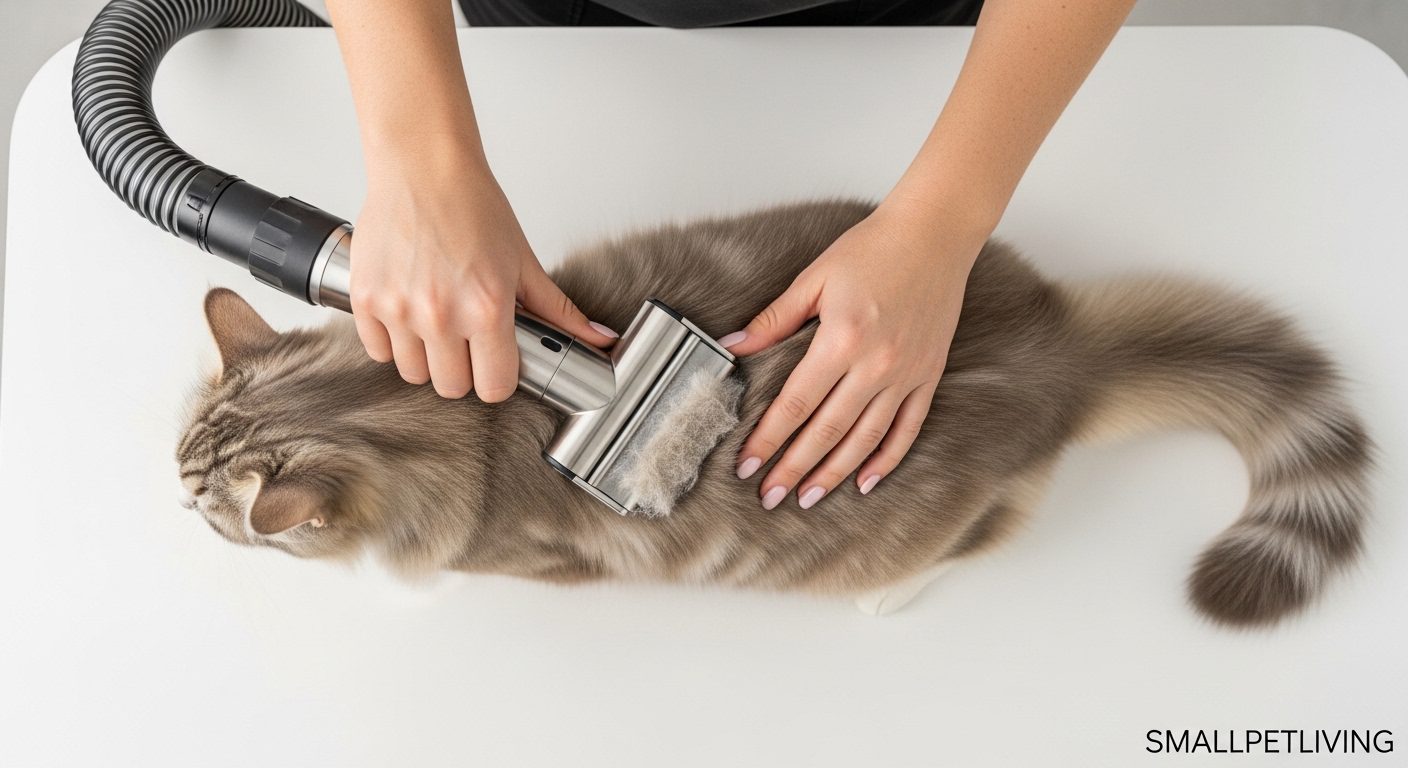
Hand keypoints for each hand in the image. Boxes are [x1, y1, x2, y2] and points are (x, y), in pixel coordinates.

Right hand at [349, 141, 616, 399]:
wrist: (423, 167)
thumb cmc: (472, 206)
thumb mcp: (523, 261)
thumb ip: (558, 311)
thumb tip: (599, 340)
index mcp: (487, 309)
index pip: (494, 387)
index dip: (498, 378)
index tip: (495, 363)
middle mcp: (440, 314)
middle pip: (451, 388)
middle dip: (463, 371)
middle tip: (466, 339)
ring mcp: (398, 309)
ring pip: (412, 374)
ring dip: (426, 357)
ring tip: (436, 320)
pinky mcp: (366, 300)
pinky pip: (378, 351)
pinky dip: (392, 340)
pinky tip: (407, 311)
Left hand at [720, 200, 981, 508]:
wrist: (934, 234)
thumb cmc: (872, 249)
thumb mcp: (814, 279)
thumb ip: (773, 320)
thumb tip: (732, 348)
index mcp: (841, 339)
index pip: (795, 404)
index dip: (768, 439)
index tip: (747, 466)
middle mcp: (875, 364)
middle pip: (827, 431)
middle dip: (794, 469)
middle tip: (770, 498)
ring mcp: (906, 374)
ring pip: (865, 438)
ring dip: (834, 473)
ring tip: (809, 498)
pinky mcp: (929, 375)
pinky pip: (907, 428)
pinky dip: (886, 458)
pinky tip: (865, 481)